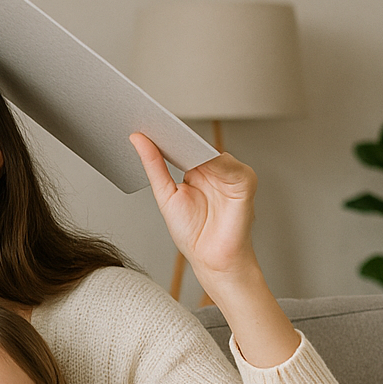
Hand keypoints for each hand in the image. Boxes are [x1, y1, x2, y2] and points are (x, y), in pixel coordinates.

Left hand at [130, 132, 260, 284]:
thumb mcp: (165, 195)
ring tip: (170, 137)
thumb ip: (154, 165)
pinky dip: (215, 160)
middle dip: (175, 135)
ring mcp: (230, 174)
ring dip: (193, 144)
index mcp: (197, 170)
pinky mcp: (245, 181)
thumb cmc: (193, 232)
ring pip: (211, 151)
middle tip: (150, 123)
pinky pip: (229, 165)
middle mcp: (215, 169)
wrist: (213, 260)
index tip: (140, 123)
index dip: (162, 135)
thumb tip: (137, 139)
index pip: (180, 146)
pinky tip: (198, 156)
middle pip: (195, 145)